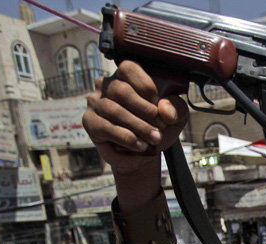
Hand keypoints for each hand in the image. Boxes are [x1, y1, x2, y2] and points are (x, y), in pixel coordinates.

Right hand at [82, 62, 189, 180]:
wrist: (144, 152)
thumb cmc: (156, 127)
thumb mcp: (174, 117)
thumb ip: (176, 108)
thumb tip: (164, 109)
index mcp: (127, 75)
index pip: (130, 69)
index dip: (148, 89)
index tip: (161, 110)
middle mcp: (107, 84)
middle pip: (121, 91)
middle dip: (145, 111)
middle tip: (160, 128)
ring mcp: (96, 102)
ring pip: (114, 110)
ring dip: (138, 127)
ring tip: (153, 139)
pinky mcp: (89, 121)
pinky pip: (105, 127)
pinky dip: (126, 138)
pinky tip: (139, 145)